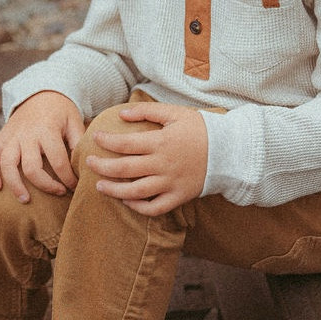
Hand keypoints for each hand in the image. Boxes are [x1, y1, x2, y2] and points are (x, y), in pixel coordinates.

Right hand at [0, 91, 84, 202]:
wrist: (41, 92)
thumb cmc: (61, 112)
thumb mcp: (75, 122)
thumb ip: (78, 144)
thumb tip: (83, 168)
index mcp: (48, 130)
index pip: (58, 161)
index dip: (68, 178)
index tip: (75, 186)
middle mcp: (27, 135)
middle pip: (31, 167)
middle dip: (46, 185)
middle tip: (58, 192)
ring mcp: (12, 137)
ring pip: (7, 164)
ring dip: (15, 185)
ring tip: (25, 200)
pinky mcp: (1, 137)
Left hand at [85, 102, 207, 215]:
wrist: (231, 151)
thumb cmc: (202, 129)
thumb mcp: (176, 113)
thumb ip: (147, 111)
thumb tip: (122, 114)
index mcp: (160, 142)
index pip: (125, 144)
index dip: (107, 142)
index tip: (96, 138)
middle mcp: (163, 165)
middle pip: (124, 169)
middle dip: (102, 167)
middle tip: (89, 163)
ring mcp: (170, 183)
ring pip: (135, 192)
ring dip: (114, 190)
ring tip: (99, 186)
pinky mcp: (179, 197)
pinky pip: (155, 208)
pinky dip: (138, 207)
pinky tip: (127, 201)